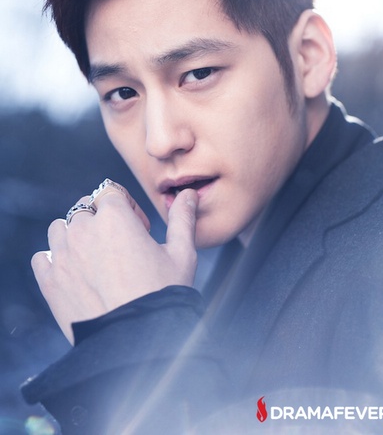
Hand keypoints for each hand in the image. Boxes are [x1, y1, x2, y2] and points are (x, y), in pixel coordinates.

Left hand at [31, 185, 198, 343]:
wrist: (136, 341)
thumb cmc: (163, 294)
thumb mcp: (182, 253)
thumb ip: (183, 218)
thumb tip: (189, 194)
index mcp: (114, 216)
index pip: (111, 192)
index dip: (127, 207)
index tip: (139, 228)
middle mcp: (83, 229)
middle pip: (84, 207)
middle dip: (101, 218)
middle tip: (121, 245)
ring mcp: (62, 254)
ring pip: (61, 228)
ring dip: (75, 235)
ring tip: (96, 257)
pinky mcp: (49, 280)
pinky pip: (43, 257)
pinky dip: (55, 260)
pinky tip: (76, 273)